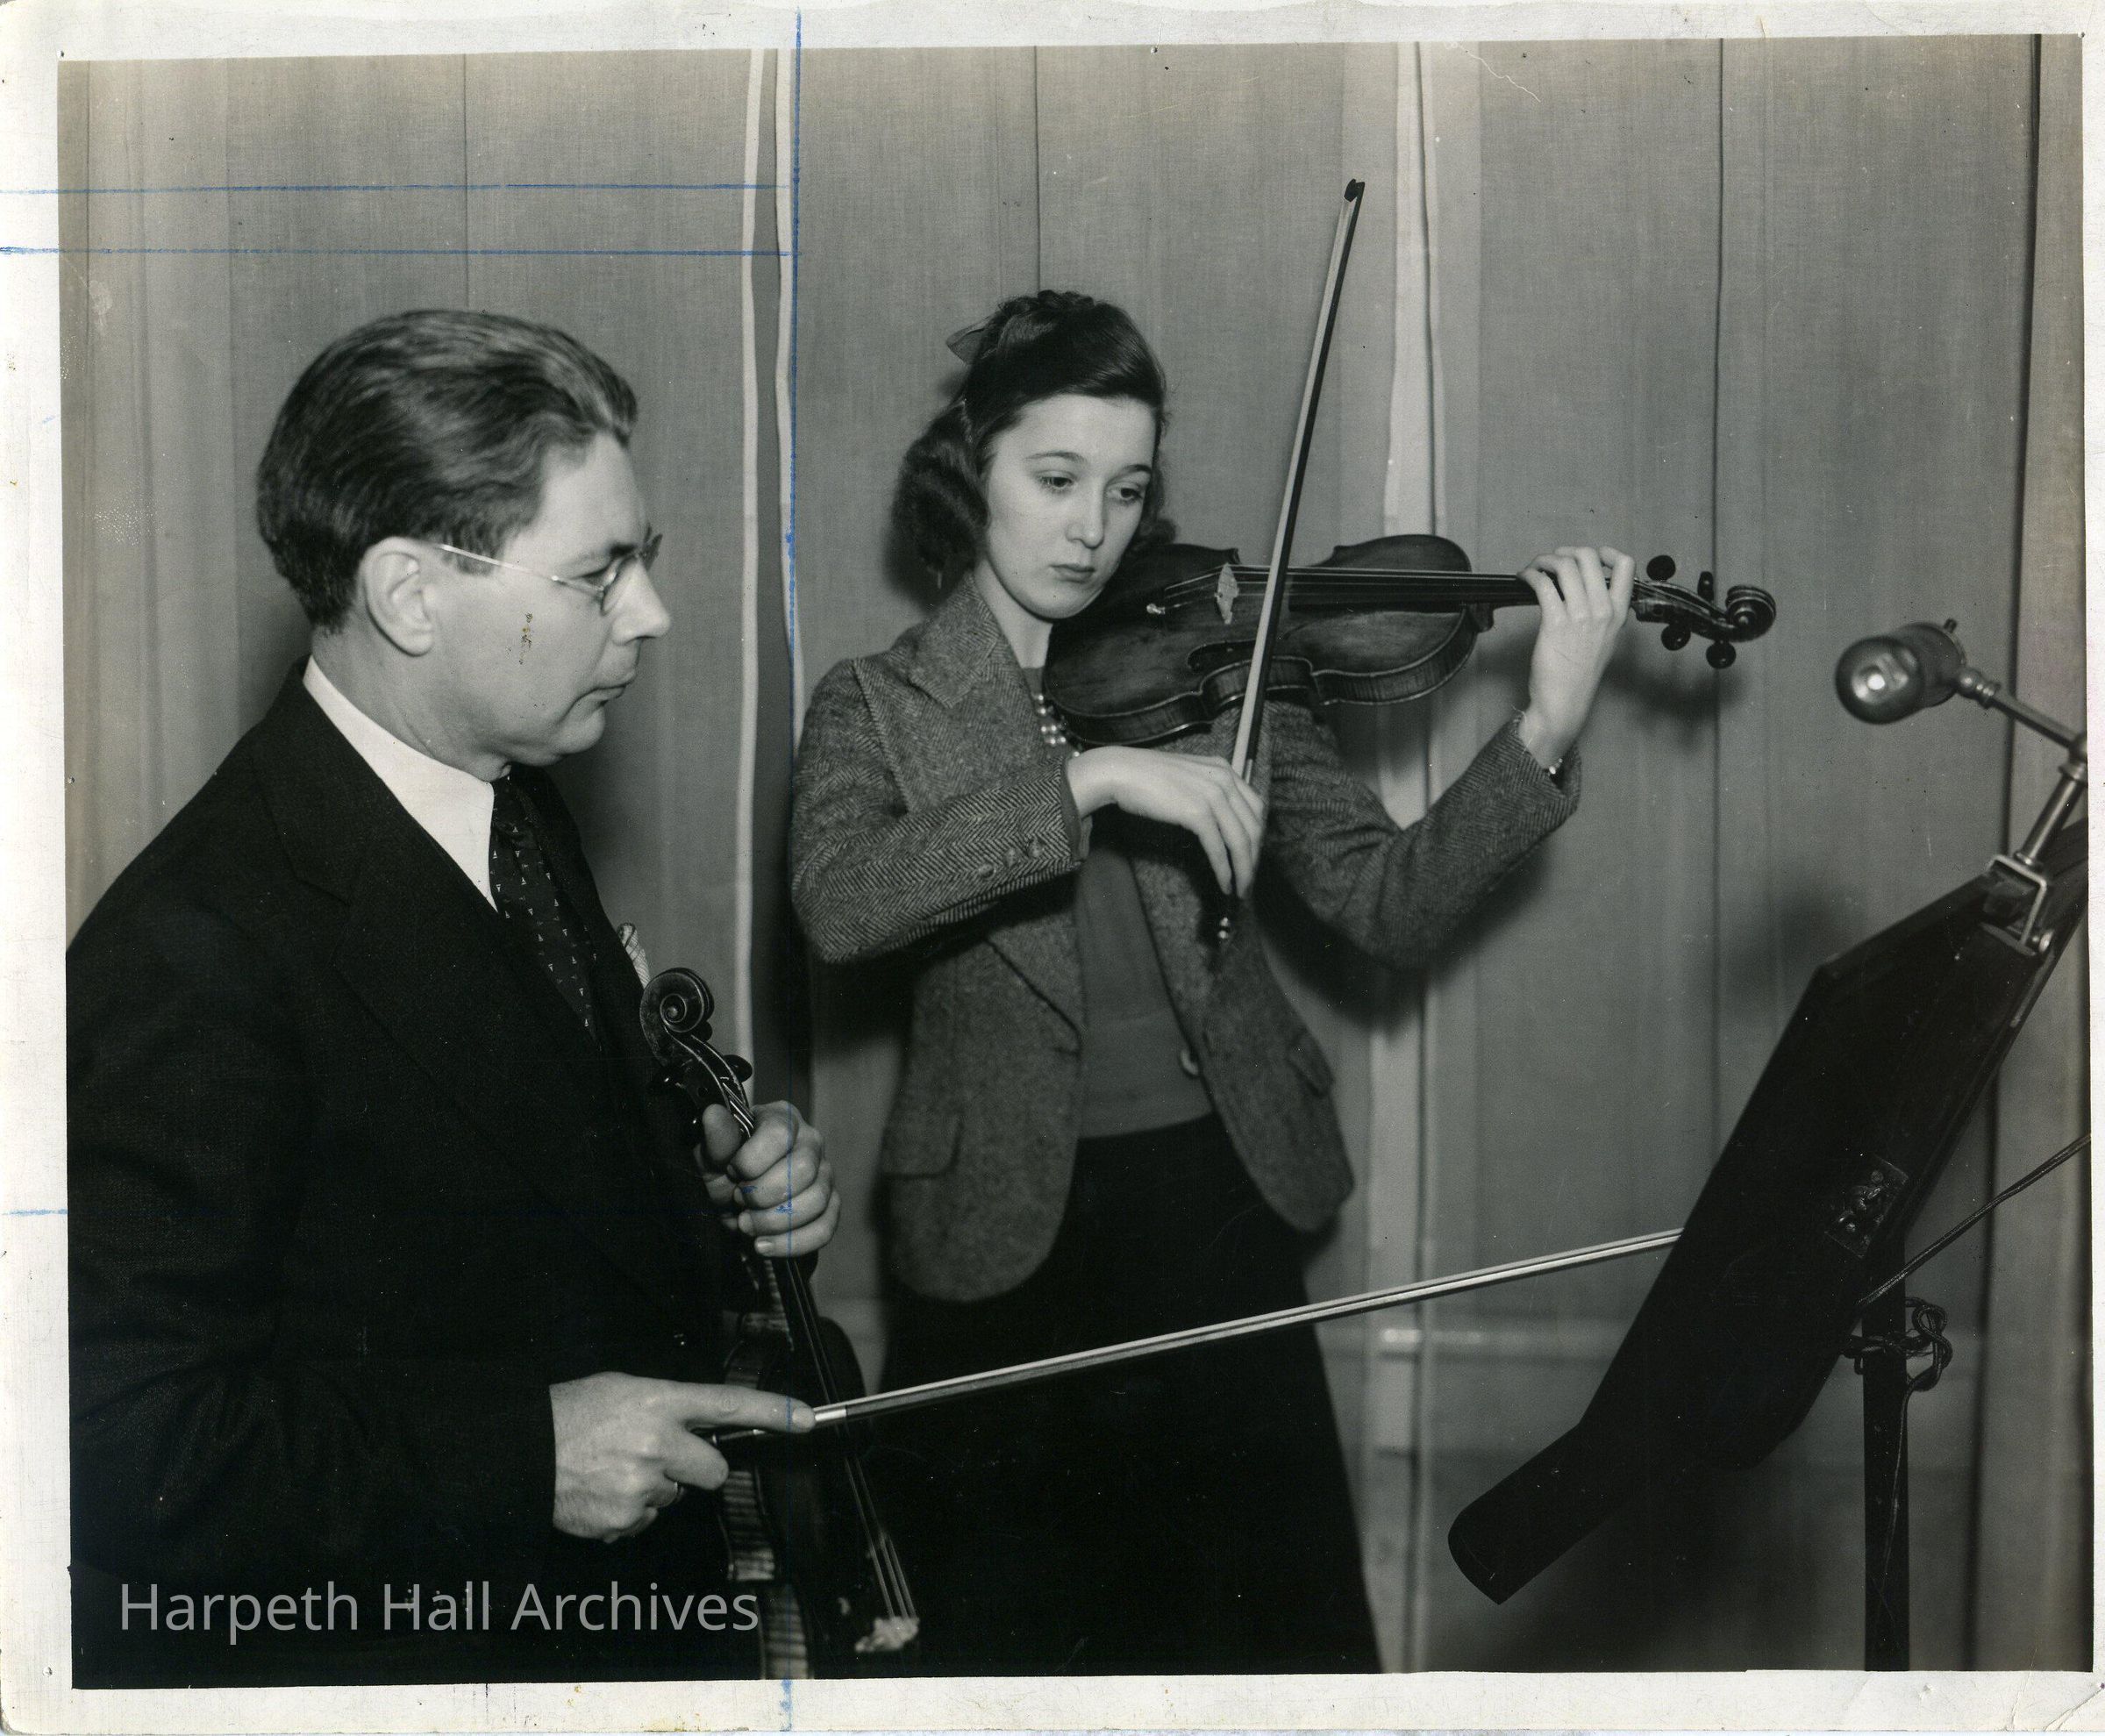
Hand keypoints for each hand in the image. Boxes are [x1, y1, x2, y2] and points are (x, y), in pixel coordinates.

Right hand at [549, 1372, 812, 1540]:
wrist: (518, 1452)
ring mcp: (642, 1486)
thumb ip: (667, 1407)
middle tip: (659, 1455)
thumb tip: (696, 1429)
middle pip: (714, 1470)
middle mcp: (657, 1444)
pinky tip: (602, 1491)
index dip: (773, 1412)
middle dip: (696, 1467)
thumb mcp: (623, 1390)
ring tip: (613, 1469)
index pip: (729, 1405)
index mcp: (658, 1402)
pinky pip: (647, 1519)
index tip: (807, 1418)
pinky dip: (630, 1510)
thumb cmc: (569, 1414)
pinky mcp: (624, 1520)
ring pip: (676, 1496)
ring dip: (655, 1486)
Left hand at [699, 1100, 838, 1256]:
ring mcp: (825, 1175)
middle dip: (763, 1194)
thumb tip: (712, 1114)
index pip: (780, 1134)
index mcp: (783, 1119)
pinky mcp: (830, 1207)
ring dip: (774, 1221)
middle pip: (803, 1168)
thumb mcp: (711, 1159)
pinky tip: (764, 1245)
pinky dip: (791, 1243)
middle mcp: (811, 1142)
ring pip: (817, 1200)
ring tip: (747, 1224)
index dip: (752, 1160)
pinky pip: (825, 1228)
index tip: (732, 1173)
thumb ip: (716, 1141)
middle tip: (739, 1201)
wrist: (733, 1210)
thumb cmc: (723, 1177)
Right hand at [1066, 746, 1266, 895]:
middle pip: (1254, 826)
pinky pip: (1218, 848)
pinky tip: (1224, 883)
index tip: (1252, 856)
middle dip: (1254, 858)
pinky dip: (1224, 869)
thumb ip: (1207, 791)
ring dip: (1244, 870)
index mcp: (1224, 769)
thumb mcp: (1187, 778)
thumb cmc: (1145, 777)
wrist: (1120, 771)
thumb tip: (1218, 821)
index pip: (1256, 807)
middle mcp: (1224, 779)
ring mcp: (1213, 795)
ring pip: (1240, 841)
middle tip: (1249, 880)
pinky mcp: (1198, 812)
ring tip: (1241, 889)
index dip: (1257, 836)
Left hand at [1514, 544, 1633, 769]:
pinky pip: (1543, 585)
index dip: (1606, 552)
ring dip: (1544, 560)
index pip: (1626, 566)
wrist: (1565, 700)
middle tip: (1553, 560)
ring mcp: (1580, 616)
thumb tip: (1583, 587)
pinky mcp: (1555, 623)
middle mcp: (1602, 611)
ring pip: (1565, 566)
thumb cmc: (1579, 672)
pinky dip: (1531, 575)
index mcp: (1618, 613)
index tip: (1589, 556)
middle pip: (1589, 558)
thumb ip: (1601, 612)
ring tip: (1535, 568)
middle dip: (1566, 552)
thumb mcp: (1604, 639)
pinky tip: (1525, 579)